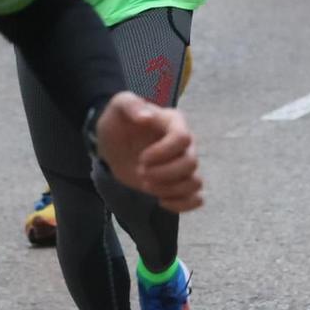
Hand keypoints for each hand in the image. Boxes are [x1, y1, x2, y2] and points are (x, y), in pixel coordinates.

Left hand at [93, 93, 203, 212]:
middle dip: (163, 174)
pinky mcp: (178, 182)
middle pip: (190, 163)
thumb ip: (131, 105)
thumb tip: (146, 117)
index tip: (142, 158)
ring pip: (194, 182)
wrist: (114, 143)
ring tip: (147, 186)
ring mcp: (182, 164)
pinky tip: (161, 202)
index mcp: (174, 122)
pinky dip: (183, 204)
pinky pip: (196, 198)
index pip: (183, 138)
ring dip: (170, 189)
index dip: (163, 153)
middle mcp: (185, 143)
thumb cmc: (119, 121)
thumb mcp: (118, 105)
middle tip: (141, 173)